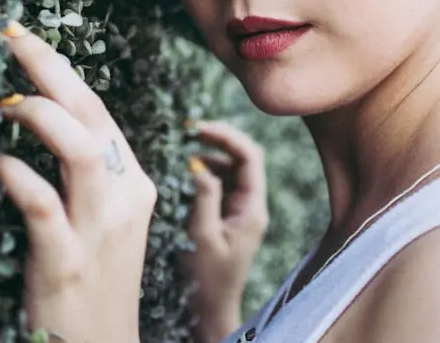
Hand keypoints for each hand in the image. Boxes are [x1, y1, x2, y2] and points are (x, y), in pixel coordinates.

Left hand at [0, 22, 157, 342]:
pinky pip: (41, 204)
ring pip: (77, 149)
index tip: (25, 39)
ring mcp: (98, 229)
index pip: (98, 111)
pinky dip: (15, 176)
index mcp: (131, 182)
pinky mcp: (67, 260)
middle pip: (91, 114)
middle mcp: (122, 197)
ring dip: (38, 116)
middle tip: (11, 36)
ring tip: (6, 104)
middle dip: (50, 68)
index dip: (61, 71)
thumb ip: (82, 174)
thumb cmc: (94, 280)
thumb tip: (39, 120)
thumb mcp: (102, 219)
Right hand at [180, 121, 269, 339]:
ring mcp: (242, 210)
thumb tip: (200, 164)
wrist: (211, 309)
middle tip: (191, 130)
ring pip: (231, 170)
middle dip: (219, 141)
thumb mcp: (202, 236)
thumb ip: (204, 197)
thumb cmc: (207, 279)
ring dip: (211, 156)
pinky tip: (189, 173)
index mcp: (253, 209)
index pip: (250, 158)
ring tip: (186, 150)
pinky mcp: (229, 216)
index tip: (199, 129)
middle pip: (243, 159)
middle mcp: (252, 206)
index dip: (227, 137)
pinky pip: (222, 185)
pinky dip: (206, 173)